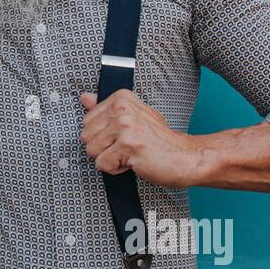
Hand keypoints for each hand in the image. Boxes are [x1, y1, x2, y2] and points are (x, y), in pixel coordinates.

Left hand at [79, 89, 204, 188]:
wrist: (185, 156)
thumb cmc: (159, 140)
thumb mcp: (132, 117)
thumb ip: (105, 109)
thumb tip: (84, 98)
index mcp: (121, 99)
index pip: (86, 121)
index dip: (102, 135)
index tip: (123, 136)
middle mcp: (122, 109)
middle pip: (86, 136)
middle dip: (103, 148)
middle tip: (127, 147)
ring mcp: (125, 126)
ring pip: (91, 150)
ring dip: (110, 159)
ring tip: (130, 154)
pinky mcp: (128, 145)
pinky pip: (102, 164)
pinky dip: (116, 170)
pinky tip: (133, 162)